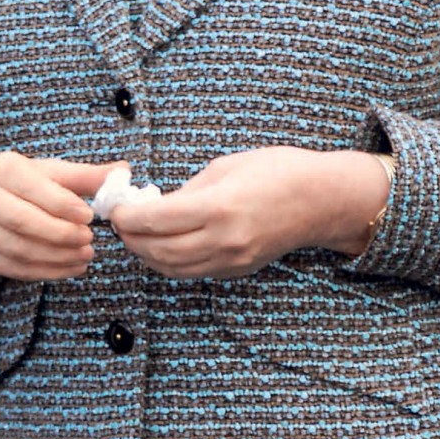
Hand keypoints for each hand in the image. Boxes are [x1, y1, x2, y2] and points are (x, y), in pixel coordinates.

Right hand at [0, 152, 112, 283]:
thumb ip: (85, 175)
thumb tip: (123, 172)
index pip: (32, 187)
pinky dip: (46, 272)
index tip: (89, 215)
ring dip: (56, 256)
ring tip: (86, 255)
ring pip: (18, 248)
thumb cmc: (23, 186)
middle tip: (89, 239)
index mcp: (4, 169)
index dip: (62, 204)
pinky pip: (14, 268)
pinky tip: (71, 268)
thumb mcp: (50, 172)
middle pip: (21, 221)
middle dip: (60, 234)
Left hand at [109, 146, 390, 279]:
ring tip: (137, 237)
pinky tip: (165, 246)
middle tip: (121, 225)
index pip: (157, 220)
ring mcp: (232, 258)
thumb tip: (158, 205)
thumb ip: (189, 190)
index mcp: (219, 207)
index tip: (117, 209)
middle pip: (159, 250)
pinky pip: (194, 271)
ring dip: (148, 255)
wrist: (322, 200)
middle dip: (132, 239)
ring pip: (173, 268)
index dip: (129, 217)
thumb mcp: (227, 166)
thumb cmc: (279, 171)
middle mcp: (224, 239)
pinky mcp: (238, 269)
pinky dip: (171, 262)